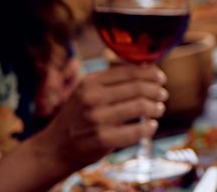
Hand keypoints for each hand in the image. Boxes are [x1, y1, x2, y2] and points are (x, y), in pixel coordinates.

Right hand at [30, 64, 168, 172]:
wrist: (54, 148)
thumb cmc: (77, 118)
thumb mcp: (85, 92)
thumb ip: (111, 80)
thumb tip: (146, 67)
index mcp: (90, 82)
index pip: (130, 72)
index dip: (151, 74)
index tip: (161, 78)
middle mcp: (92, 98)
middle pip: (138, 88)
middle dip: (156, 90)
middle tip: (163, 94)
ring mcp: (97, 119)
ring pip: (140, 107)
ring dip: (155, 107)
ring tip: (158, 109)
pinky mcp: (103, 140)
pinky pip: (136, 131)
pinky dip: (148, 128)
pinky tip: (151, 126)